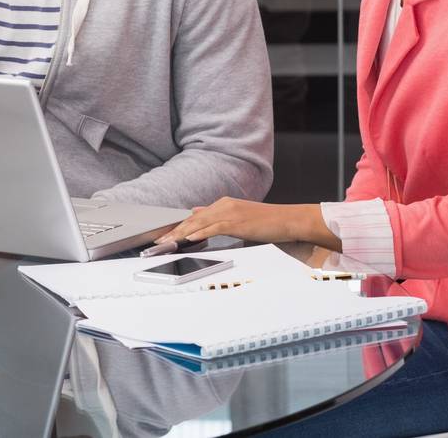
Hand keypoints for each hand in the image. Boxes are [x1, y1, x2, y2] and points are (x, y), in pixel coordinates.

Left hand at [152, 198, 328, 249]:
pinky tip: (189, 239)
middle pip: (192, 219)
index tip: (163, 236)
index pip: (195, 216)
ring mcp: (230, 212)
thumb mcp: (239, 216)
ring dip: (180, 234)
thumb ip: (218, 217)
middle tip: (157, 242)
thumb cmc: (267, 222)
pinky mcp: (237, 222)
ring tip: (166, 243)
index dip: (177, 226)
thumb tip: (198, 214)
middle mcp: (223, 205)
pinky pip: (214, 228)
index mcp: (223, 204)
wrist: (289, 219)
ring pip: (199, 223)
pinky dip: (200, 233)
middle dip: (173, 231)